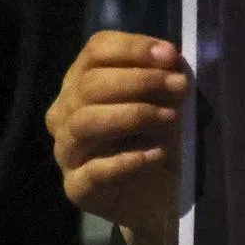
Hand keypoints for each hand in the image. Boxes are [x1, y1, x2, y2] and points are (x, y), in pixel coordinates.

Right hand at [46, 31, 188, 233]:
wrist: (156, 196)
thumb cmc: (157, 139)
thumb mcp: (166, 102)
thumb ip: (166, 78)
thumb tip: (172, 59)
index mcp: (82, 83)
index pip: (95, 51)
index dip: (133, 48)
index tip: (170, 56)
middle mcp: (65, 113)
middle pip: (89, 85)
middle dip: (139, 81)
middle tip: (178, 88)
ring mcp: (66, 151)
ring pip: (84, 122)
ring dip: (133, 115)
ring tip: (170, 118)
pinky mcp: (76, 187)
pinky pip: (93, 171)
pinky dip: (127, 160)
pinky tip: (156, 154)